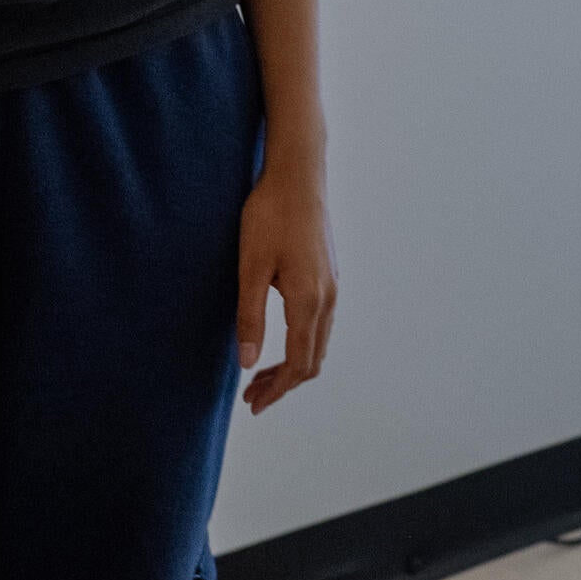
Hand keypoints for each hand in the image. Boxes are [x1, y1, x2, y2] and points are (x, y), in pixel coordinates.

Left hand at [234, 169, 335, 413]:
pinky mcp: (330, 274)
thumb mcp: (250, 267)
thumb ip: (250, 317)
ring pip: (319, 342)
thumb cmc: (270, 215)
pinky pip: (321, 324)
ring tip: (261, 374)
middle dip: (284, 384)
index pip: (299, 364)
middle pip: (313, 359)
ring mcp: (333, 285)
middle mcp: (328, 297)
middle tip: (251, 396)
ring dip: (293, 364)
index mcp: (309, 300)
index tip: (253, 405)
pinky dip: (302, 343)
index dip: (277, 390)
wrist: (298, 174)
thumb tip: (248, 363)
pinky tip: (280, 339)